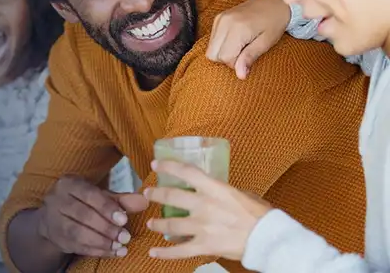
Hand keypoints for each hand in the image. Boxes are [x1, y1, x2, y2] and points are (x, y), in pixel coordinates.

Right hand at [37, 175, 148, 257]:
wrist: (54, 217)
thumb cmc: (82, 202)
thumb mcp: (99, 196)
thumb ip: (121, 200)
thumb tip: (144, 201)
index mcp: (68, 183)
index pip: (88, 194)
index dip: (106, 207)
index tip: (123, 220)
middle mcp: (56, 200)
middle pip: (83, 215)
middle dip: (106, 228)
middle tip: (125, 237)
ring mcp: (53, 220)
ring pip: (78, 233)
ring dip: (102, 242)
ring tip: (120, 246)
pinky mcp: (57, 238)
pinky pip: (78, 246)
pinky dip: (97, 251)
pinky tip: (113, 253)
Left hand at [143, 160, 272, 260]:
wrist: (268, 238)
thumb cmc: (260, 215)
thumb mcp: (241, 194)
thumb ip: (223, 192)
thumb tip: (215, 192)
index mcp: (214, 189)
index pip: (186, 172)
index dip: (169, 166)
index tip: (156, 164)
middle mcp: (204, 205)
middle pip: (172, 197)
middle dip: (156, 194)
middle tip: (148, 193)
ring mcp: (202, 226)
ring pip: (171, 225)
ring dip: (158, 224)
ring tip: (151, 223)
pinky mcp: (204, 246)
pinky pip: (180, 251)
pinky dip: (164, 253)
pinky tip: (153, 252)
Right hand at [206, 0, 289, 78]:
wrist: (274, 1)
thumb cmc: (274, 22)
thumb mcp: (266, 42)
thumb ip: (250, 57)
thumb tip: (240, 75)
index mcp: (237, 28)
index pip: (224, 57)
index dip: (235, 63)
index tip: (248, 58)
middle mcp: (224, 22)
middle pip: (212, 54)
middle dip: (227, 59)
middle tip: (244, 53)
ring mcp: (219, 19)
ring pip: (210, 49)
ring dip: (223, 53)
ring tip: (241, 46)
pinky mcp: (218, 18)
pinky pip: (212, 40)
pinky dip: (221, 45)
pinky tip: (235, 41)